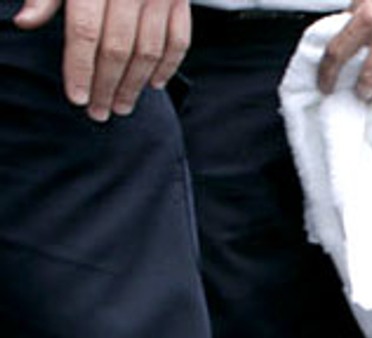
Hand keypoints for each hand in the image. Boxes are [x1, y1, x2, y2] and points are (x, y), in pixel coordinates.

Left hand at [14, 0, 189, 120]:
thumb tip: (25, 23)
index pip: (86, 33)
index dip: (80, 68)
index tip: (77, 98)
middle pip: (118, 49)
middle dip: (107, 86)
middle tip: (99, 114)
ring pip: (149, 51)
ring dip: (135, 85)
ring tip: (123, 106)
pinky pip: (179, 40)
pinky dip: (169, 65)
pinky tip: (154, 85)